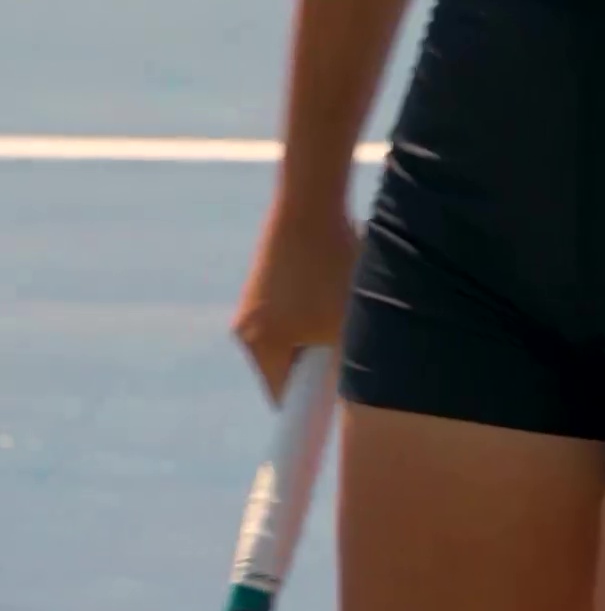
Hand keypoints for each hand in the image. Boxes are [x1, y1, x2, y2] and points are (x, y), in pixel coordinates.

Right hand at [232, 186, 359, 401]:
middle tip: (351, 349)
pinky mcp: (265, 278)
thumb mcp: (346, 325)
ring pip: (294, 337)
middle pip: (287, 369)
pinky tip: (335, 283)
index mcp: (260, 347)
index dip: (311, 409)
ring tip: (344, 306)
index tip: (338, 410)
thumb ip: (345, 367)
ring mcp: (254, 302)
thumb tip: (352, 399)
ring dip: (321, 333)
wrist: (312, 200)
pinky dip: (316, 308)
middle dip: (319, 365)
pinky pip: (293, 311)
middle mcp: (246, 328)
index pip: (283, 399)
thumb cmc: (332, 266)